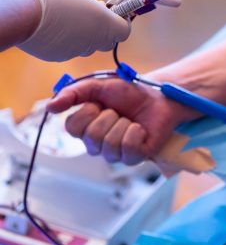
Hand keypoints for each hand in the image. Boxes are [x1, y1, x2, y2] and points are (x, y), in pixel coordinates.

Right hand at [13, 0, 129, 60]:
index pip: (124, 30)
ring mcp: (76, 51)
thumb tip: (89, 8)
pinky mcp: (60, 57)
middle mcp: (93, 41)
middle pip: (108, 41)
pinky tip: (53, 27)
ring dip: (84, 34)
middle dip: (104, 29)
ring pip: (87, 45)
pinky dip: (66, 40)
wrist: (22, 15)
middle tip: (92, 13)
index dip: (121, 21)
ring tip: (68, 18)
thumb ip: (89, 3)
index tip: (113, 12)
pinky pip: (69, 49)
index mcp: (104, 24)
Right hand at [47, 77, 184, 164]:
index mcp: (85, 128)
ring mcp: (115, 154)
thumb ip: (73, 93)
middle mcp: (97, 144)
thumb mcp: (98, 86)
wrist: (157, 96)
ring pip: (110, 144)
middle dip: (109, 116)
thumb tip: (50, 107)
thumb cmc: (128, 93)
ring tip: (130, 120)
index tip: (100, 103)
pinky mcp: (134, 158)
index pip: (72, 127)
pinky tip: (140, 129)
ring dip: (124, 124)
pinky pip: (128, 148)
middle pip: (92, 136)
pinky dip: (136, 133)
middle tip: (119, 111)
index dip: (88, 111)